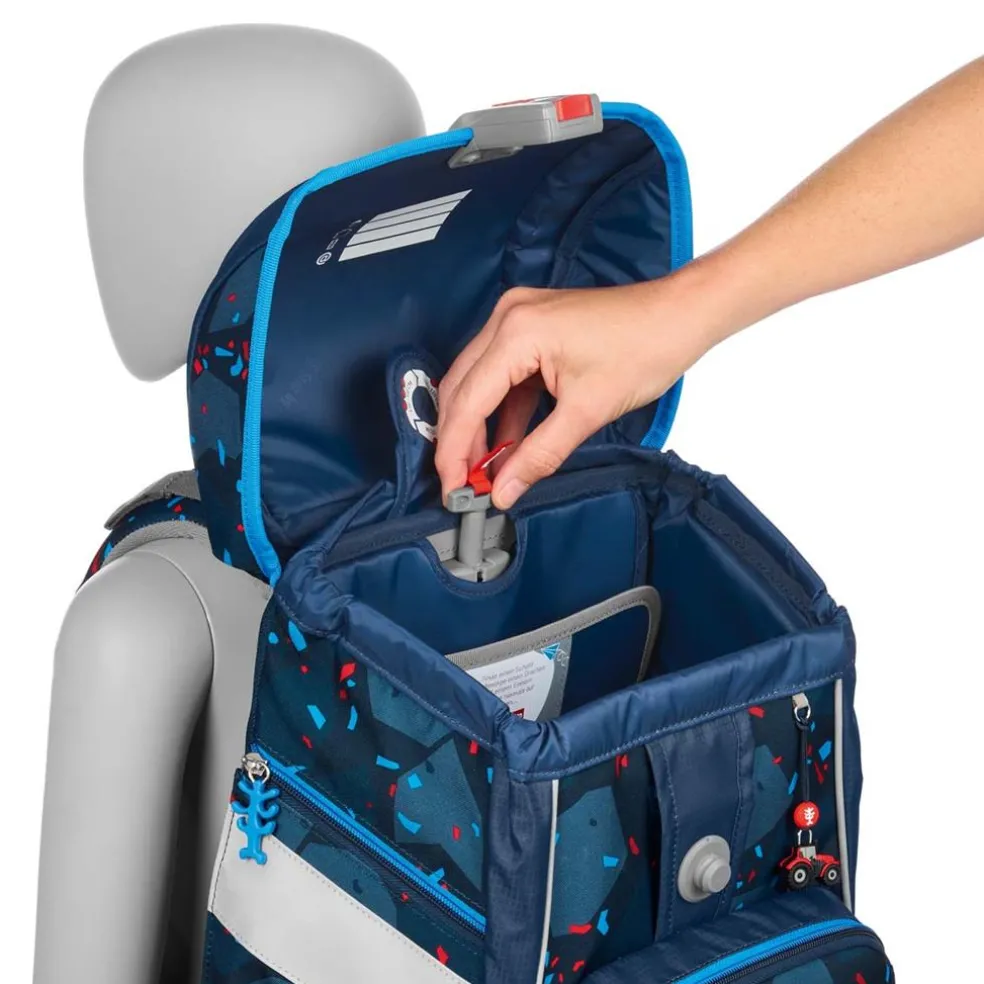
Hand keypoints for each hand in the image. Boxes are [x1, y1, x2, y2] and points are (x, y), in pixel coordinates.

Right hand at [435, 271, 717, 508]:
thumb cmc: (645, 346)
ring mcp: (518, 318)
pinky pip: (502, 374)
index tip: (453, 486)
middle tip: (464, 483)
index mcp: (516, 332)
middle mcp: (508, 317)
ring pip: (478, 382)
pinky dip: (503, 410)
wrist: (679, 316)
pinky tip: (508, 444)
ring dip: (480, 427)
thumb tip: (504, 489)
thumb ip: (539, 455)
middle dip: (460, 440)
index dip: (455, 449)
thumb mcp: (587, 412)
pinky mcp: (531, 328)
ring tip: (485, 470)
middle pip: (462, 388)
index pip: (468, 400)